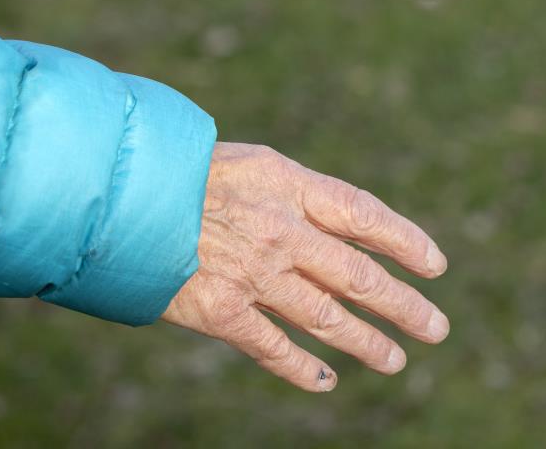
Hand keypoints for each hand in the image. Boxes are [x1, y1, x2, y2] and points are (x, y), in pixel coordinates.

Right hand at [162, 142, 448, 391]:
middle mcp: (279, 230)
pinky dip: (303, 368)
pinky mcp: (217, 310)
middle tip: (436, 329)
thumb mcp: (251, 165)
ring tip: (396, 360)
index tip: (435, 266)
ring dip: (366, 342)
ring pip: (326, 317)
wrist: (109, 192)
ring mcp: (251, 273)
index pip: (365, 215)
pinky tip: (326, 381)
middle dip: (403, 306)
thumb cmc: (180, 172)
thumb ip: (298, 198)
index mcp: (289, 186)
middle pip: (358, 276)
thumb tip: (350, 232)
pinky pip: (272, 346)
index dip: (405, 241)